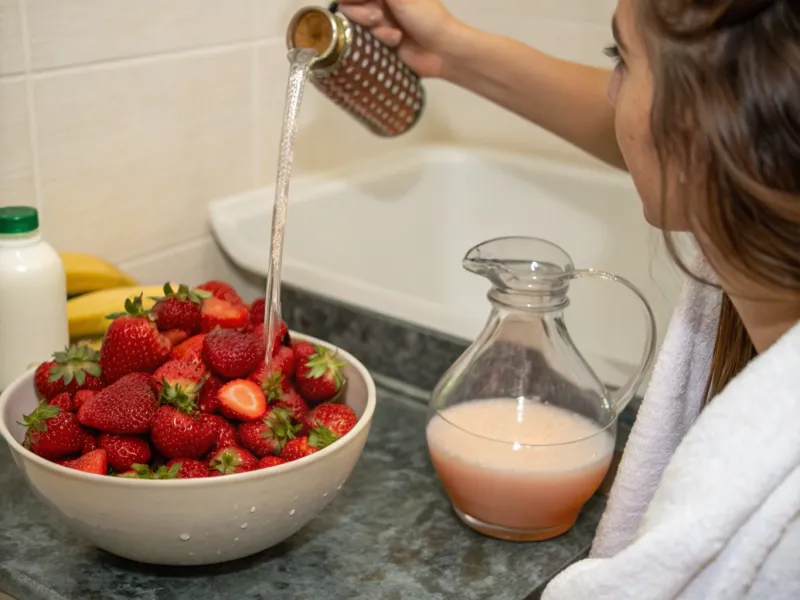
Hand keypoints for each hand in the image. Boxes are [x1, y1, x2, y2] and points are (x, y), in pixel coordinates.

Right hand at [336, 0, 462, 77]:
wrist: (442, 50)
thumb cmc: (426, 17)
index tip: (346, 1)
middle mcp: (383, 5)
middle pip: (353, 6)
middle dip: (362, 13)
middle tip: (377, 18)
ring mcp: (382, 24)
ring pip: (360, 24)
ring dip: (376, 28)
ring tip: (394, 33)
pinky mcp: (383, 43)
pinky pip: (370, 40)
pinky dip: (383, 39)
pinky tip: (397, 41)